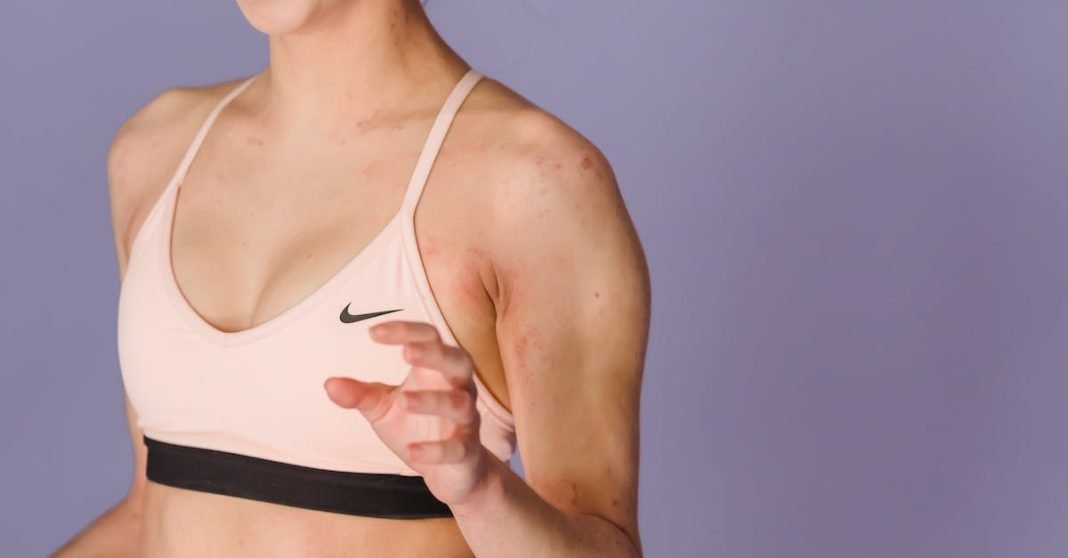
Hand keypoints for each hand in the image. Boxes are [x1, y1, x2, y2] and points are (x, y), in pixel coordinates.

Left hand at [323, 320, 491, 506]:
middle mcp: (457, 389)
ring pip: (459, 403)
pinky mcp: (466, 451)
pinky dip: (436, 449)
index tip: (373, 333)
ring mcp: (466, 420)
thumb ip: (360, 395)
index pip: (428, 339)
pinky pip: (458, 447)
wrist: (450, 471)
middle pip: (458, 361)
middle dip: (435, 354)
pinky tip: (413, 450)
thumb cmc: (417, 427)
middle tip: (407, 353)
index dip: (405, 331)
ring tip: (403, 401)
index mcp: (436, 371)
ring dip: (432, 400)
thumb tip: (329, 384)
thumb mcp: (383, 409)